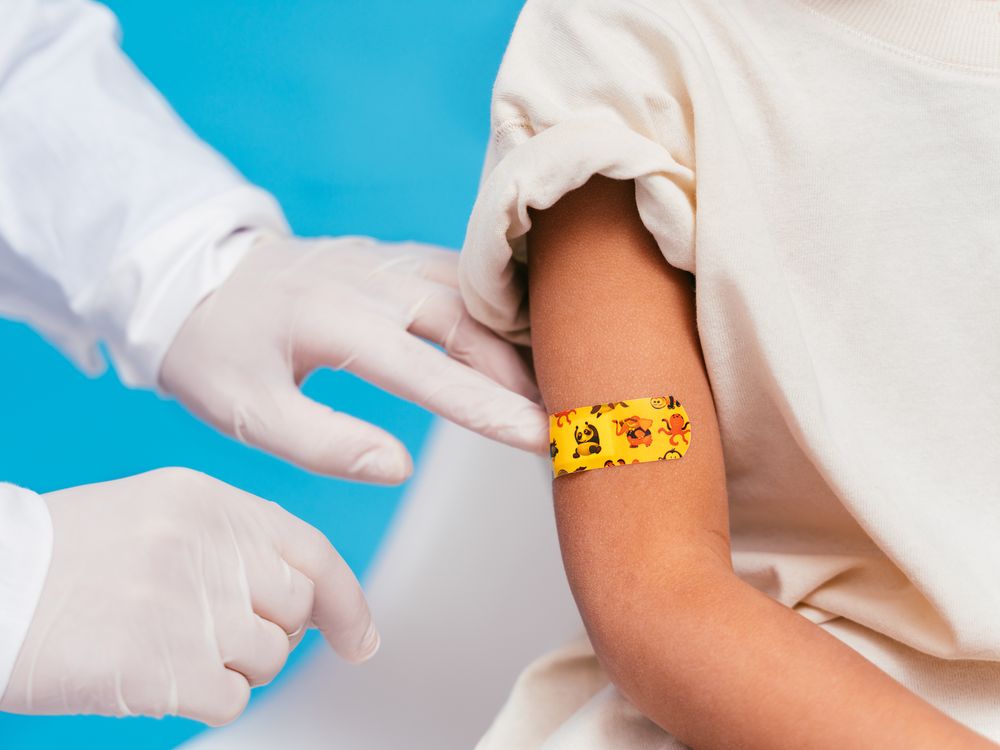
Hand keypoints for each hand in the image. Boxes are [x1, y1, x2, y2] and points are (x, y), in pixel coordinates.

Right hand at [0, 469, 376, 725]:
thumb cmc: (69, 557)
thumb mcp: (161, 514)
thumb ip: (234, 541)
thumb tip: (302, 594)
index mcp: (211, 502)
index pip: (313, 552)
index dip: (345, 601)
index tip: (358, 638)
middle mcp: (209, 547)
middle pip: (297, 609)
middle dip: (273, 632)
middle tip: (217, 633)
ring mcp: (189, 606)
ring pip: (269, 659)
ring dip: (232, 666)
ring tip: (170, 645)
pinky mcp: (164, 666)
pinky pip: (233, 698)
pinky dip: (206, 697)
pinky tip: (159, 673)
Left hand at [160, 231, 547, 482]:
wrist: (187, 278)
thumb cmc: (215, 354)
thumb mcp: (247, 413)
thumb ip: (324, 443)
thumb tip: (399, 467)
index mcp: (333, 323)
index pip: (430, 372)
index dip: (491, 408)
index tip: (545, 436)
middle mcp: (368, 280)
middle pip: (467, 322)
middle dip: (522, 371)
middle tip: (568, 413)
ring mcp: (380, 260)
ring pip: (470, 289)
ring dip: (515, 331)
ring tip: (556, 374)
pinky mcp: (385, 256)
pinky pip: (456, 270)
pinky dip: (494, 300)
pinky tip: (516, 327)